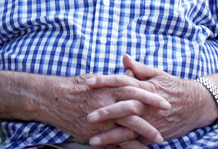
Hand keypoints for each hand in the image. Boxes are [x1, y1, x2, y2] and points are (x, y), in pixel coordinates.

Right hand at [38, 74, 169, 146]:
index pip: (134, 90)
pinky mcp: (92, 132)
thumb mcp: (96, 78)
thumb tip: (132, 75)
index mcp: (107, 88)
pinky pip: (112, 141)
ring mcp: (99, 119)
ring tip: (156, 141)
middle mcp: (105, 103)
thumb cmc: (74, 87)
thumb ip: (115, 80)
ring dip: (142, 135)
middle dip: (151, 118)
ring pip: (125, 128)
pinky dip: (125, 146)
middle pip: (133, 111)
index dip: (151, 96)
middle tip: (166, 125)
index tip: (165, 102)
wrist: (51, 99)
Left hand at [85, 55, 211, 147]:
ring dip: (110, 136)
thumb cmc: (174, 87)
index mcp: (144, 87)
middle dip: (105, 112)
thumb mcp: (158, 74)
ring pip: (128, 130)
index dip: (104, 81)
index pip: (121, 81)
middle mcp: (146, 104)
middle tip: (88, 115)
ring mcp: (149, 121)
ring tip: (92, 140)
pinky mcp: (153, 134)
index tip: (88, 82)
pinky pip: (136, 142)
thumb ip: (139, 68)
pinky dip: (122, 147)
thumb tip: (124, 57)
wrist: (196, 105)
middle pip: (123, 107)